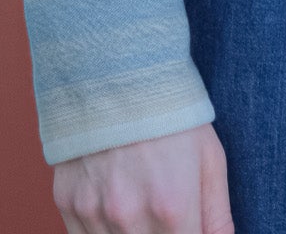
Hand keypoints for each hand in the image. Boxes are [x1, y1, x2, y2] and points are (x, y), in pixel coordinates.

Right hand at [53, 120, 234, 233]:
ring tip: (142, 203)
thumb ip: (218, 215)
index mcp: (173, 207)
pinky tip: (116, 206)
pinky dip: (104, 232)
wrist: (114, 67)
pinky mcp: (68, 204)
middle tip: (166, 215)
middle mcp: (130, 217)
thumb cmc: (169, 110)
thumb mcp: (210, 156)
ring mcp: (95, 213)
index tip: (188, 225)